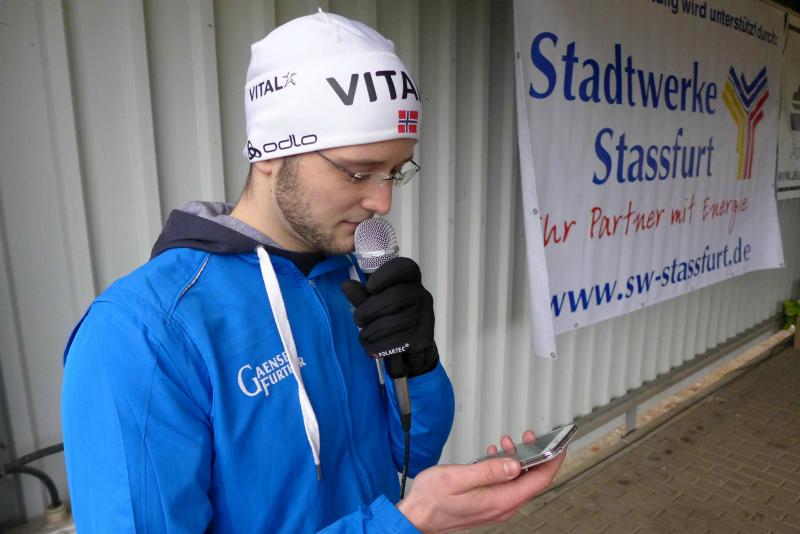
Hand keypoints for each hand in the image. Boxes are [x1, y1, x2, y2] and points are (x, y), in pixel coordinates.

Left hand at [341, 257, 438, 377]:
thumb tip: (346, 285)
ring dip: (370, 333)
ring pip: (392, 322)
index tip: (370, 287)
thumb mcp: (376, 305)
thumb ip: (363, 295)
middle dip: (369, 310)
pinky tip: (371, 348)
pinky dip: (377, 347)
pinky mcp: (423, 338)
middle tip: (357, 320)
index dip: (387, 273)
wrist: (412, 350)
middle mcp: (423, 297)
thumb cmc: (392, 321)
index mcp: (411, 282)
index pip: (406, 267)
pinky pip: (394, 342)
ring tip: (363, 338)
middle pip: (395, 296)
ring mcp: (426, 318)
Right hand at [396, 431, 565, 532]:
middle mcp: (501, 507)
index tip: (560, 446)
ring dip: (517, 460)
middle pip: (531, 481)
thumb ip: (489, 470)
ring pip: (517, 482)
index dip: (552, 462)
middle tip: (531, 436)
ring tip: (509, 442)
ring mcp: (495, 507)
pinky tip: (495, 456)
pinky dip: (504, 468)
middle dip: (534, 456)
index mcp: (500, 500)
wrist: (416, 518)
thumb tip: (515, 464)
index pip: (538, 481)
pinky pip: (505, 486)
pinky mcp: (487, 505)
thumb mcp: (458, 477)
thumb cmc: (431, 500)